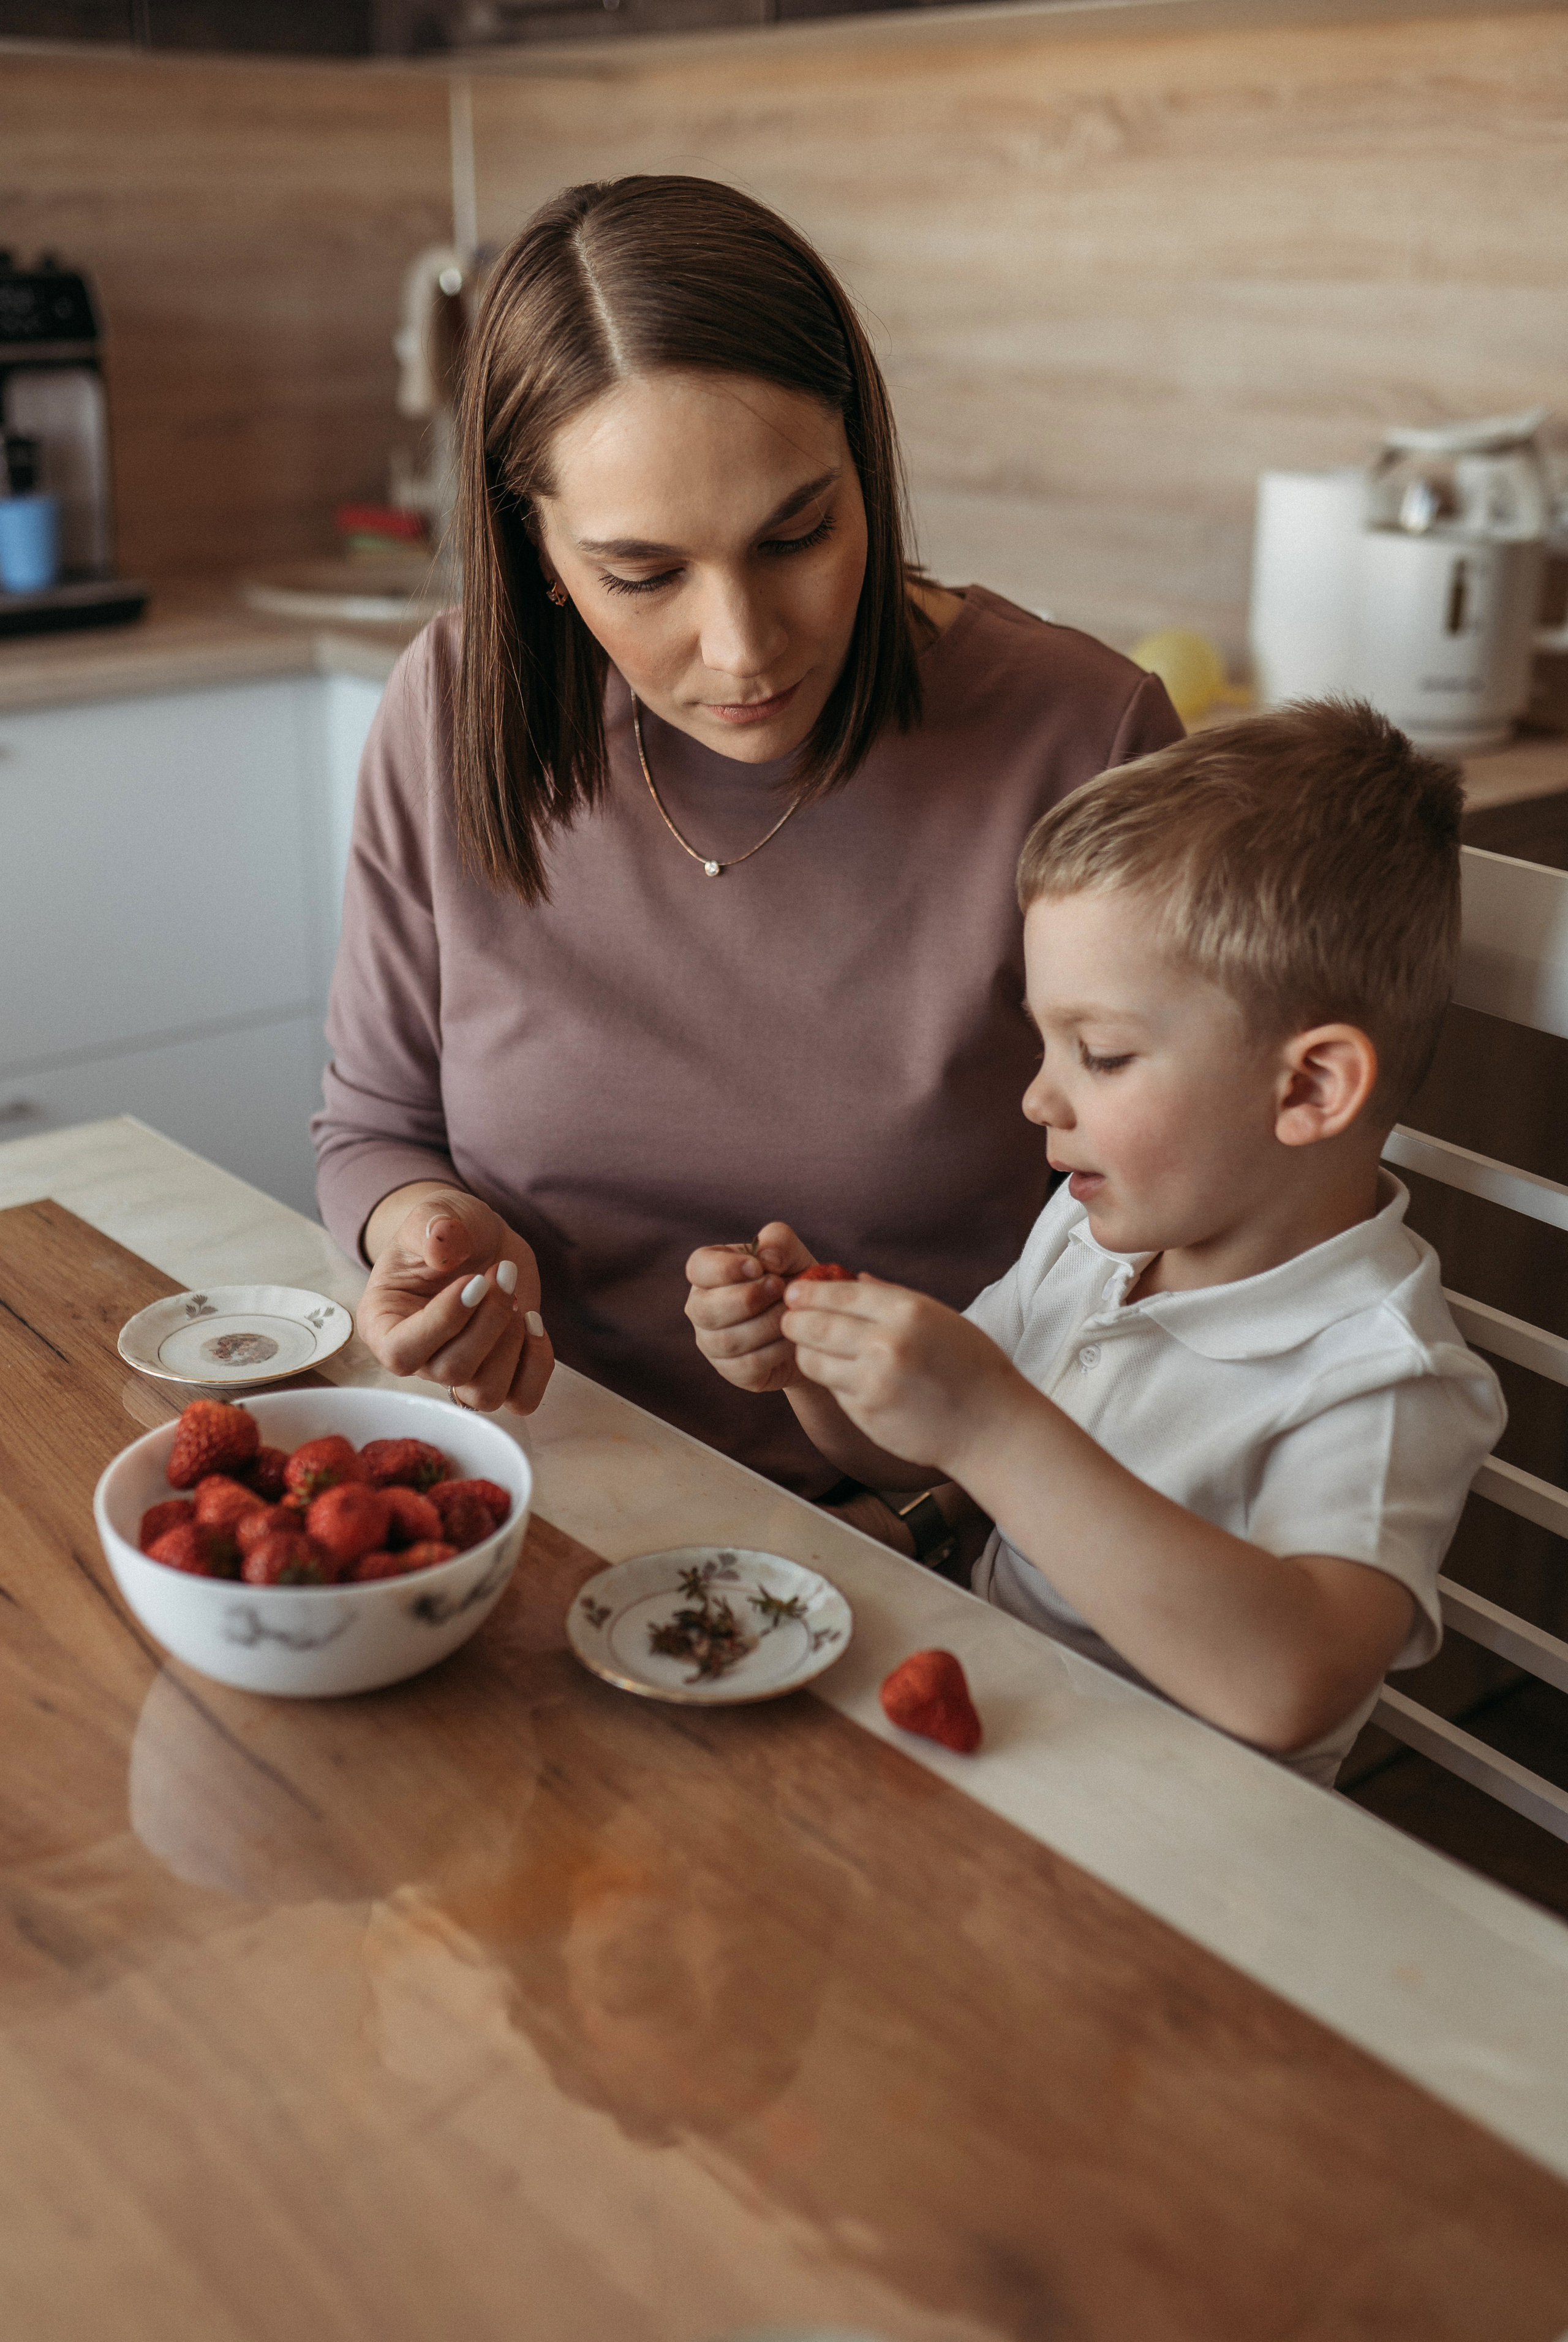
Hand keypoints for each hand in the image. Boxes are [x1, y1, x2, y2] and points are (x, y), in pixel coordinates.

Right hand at [357, 1185, 553, 1414]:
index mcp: (384, 1325)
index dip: (444, 1321)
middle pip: (452, 1371)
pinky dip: (537, 1364)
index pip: (401, 1353)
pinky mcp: (500, 1373)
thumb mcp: (435, 1213)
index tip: (473, 1280)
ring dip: (512, 1344)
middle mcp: (419, 1358)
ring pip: (485, 1394)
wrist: (481, 1239)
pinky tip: (534, 1322)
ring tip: (515, 1298)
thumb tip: (442, 1247)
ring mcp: (461, 1371)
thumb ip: (432, 1225)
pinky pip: (522, 1399)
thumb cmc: (449, 1229)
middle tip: (501, 1274)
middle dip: (489, 1321)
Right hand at [684, 1219, 818, 1393]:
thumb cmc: (795, 1281)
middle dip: (749, 1298)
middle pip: (706, 1309)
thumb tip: (766, 1260)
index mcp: (708, 1273)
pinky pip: (748, 1364)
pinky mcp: (732, 1370)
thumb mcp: (792, 1254)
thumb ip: (778, 1241)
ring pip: (728, 1340)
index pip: (697, 1268)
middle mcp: (701, 1307)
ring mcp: (712, 1343)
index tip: (758, 1267)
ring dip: (768, 1324)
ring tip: (790, 1312)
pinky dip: (776, 1350)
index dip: (725, 1269)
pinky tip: (791, 1338)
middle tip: (780, 1288)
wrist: (813, 1324)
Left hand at [780, 1273, 1021, 1472]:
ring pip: (812, 1360)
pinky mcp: (865, 1415)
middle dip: (794, 1319)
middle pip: (813, 1325)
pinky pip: (833, 1389)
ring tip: (810, 1347)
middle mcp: (886, 1344)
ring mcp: (873, 1383)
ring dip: (805, 1351)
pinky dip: (832, 1380)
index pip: (838, 1294)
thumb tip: (852, 1279)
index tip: (795, 1291)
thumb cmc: (972, 1368)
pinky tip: (844, 1376)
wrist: (991, 1427)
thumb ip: (893, 1298)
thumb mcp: (941, 1318)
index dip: (809, 1292)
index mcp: (908, 1312)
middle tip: (790, 1318)